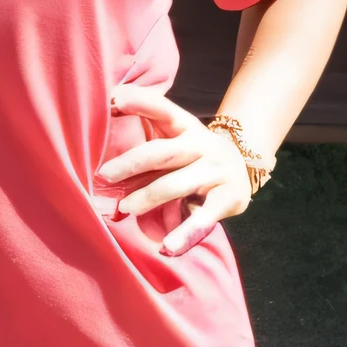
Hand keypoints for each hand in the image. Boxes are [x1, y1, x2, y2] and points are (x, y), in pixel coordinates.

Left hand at [97, 85, 251, 255]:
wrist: (243, 166)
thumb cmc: (192, 151)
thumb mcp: (175, 132)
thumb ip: (147, 120)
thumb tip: (110, 103)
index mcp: (186, 125)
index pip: (163, 109)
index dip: (140, 102)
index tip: (113, 99)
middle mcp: (203, 144)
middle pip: (163, 151)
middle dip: (132, 163)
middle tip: (103, 175)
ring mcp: (216, 171)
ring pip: (177, 184)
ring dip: (148, 197)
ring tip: (125, 208)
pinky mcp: (229, 198)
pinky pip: (203, 218)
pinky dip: (184, 234)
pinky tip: (167, 247)